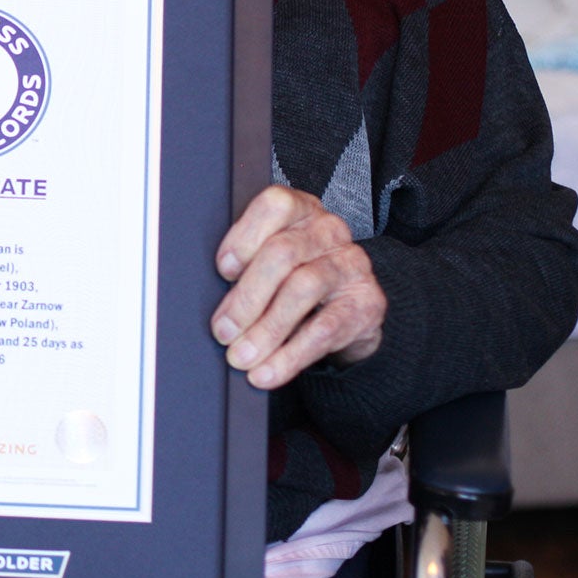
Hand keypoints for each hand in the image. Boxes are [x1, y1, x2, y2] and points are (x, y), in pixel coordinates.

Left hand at [209, 185, 385, 389]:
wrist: (348, 312)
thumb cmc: (293, 280)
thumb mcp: (270, 265)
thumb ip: (244, 268)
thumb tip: (210, 303)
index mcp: (300, 210)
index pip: (275, 205)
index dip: (245, 237)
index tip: (222, 271)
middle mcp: (329, 230)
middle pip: (283, 253)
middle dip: (246, 297)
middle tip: (223, 331)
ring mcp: (352, 265)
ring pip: (302, 290)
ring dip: (265, 330)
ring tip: (241, 357)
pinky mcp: (367, 303)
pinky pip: (325, 330)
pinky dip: (290, 355)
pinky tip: (268, 371)